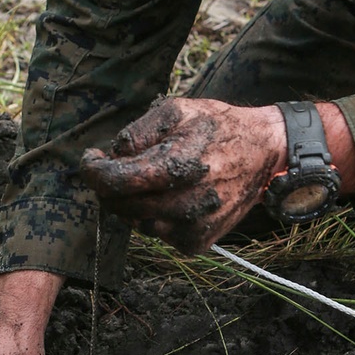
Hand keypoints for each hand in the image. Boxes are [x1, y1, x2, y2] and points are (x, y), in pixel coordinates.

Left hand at [80, 96, 286, 253]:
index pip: (112, 182)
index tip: (91, 159)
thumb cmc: (217, 127)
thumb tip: (113, 154)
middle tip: (122, 165)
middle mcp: (182, 205)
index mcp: (174, 169)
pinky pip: (157, 233)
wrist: (263, 152)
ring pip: (135, 221)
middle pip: (118, 205)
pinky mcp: (196, 243)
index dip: (92, 170)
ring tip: (155, 178)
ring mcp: (190, 228)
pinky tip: (173, 196)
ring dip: (134, 201)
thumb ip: (139, 131)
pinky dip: (155, 216)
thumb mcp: (177, 110)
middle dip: (111, 185)